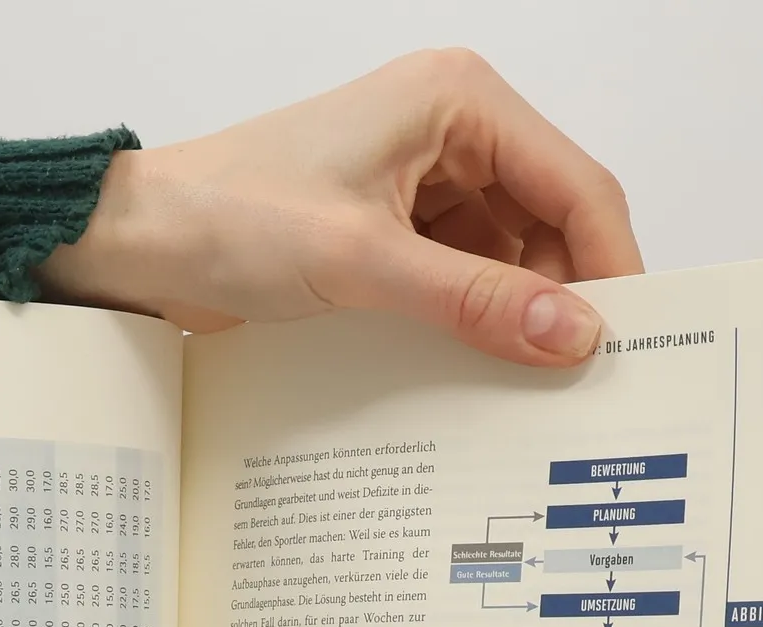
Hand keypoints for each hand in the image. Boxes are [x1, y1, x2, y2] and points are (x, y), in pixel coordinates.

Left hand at [40, 48, 641, 365]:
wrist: (137, 248)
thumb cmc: (229, 220)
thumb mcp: (366, 265)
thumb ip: (476, 301)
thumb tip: (572, 335)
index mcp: (458, 102)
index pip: (576, 185)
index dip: (609, 266)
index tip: (625, 345)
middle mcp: (450, 132)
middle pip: (551, 224)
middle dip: (560, 299)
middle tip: (574, 383)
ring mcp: (421, 185)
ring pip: (508, 260)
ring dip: (511, 320)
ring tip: (519, 388)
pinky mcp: (392, 235)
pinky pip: (461, 281)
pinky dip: (470, 325)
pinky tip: (469, 372)